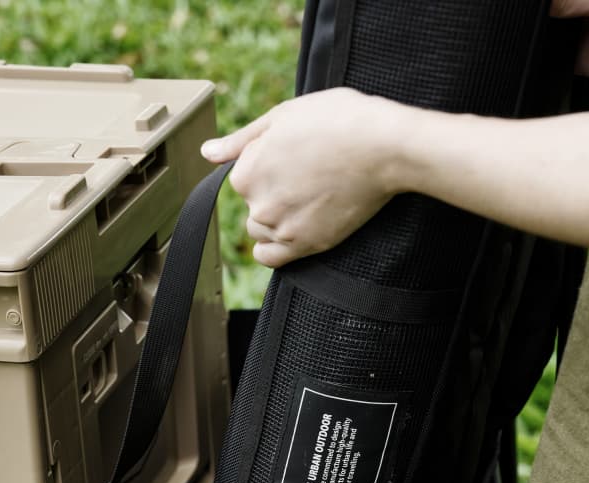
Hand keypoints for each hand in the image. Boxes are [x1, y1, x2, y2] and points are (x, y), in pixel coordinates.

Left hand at [201, 88, 401, 267]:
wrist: (381, 147)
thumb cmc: (336, 121)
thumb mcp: (282, 116)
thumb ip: (240, 141)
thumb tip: (207, 153)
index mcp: (246, 171)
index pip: (244, 178)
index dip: (268, 167)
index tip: (296, 158)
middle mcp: (258, 205)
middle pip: (253, 207)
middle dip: (272, 196)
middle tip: (307, 178)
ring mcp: (283, 228)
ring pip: (263, 232)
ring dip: (279, 221)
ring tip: (310, 199)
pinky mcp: (307, 245)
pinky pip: (272, 259)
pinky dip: (276, 249)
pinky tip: (292, 233)